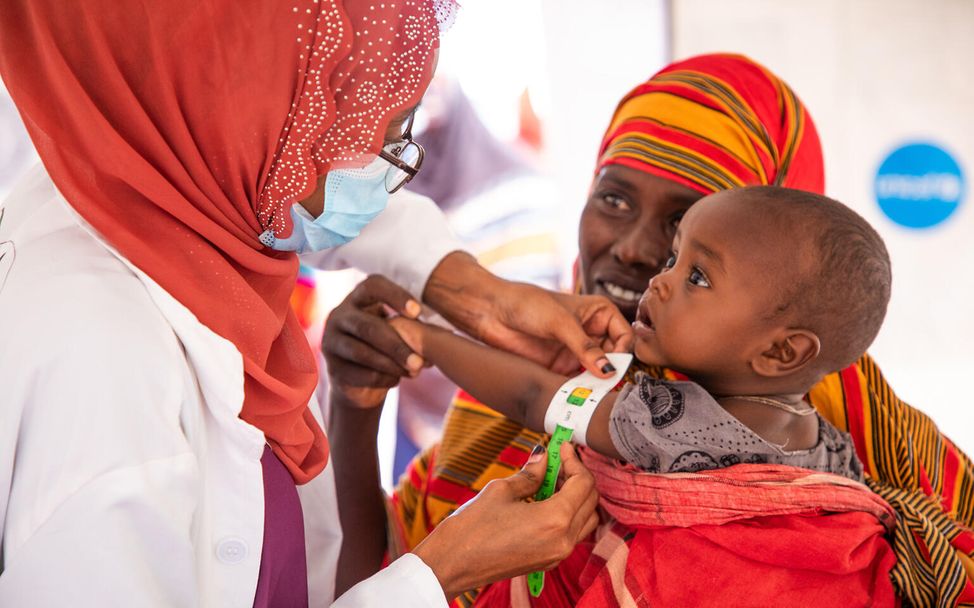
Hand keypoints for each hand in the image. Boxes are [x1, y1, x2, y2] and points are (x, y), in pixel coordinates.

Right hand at [322, 275, 424, 407]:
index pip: (373, 286)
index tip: (418, 312)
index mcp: (357, 298)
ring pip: (362, 353)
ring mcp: (331, 341)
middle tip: (420, 362)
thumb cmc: (386, 346)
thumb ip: (410, 325)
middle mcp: (339, 316)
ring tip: (414, 372)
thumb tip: (438, 334)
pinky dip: (382, 378)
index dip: (395, 295)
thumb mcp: (396, 329)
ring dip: (391, 365)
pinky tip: (397, 380)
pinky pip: (358, 374)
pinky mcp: (332, 367)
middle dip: (397, 345)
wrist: (361, 380)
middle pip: (368, 327)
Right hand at [412, 442, 598, 599]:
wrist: (452, 563)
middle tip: (557, 460)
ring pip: (586, 518)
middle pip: (590, 500)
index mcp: (555, 520)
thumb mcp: (502, 491)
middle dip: (578, 475)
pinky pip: (572, 533)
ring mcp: (558, 554)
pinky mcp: (549, 561)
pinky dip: (568, 513)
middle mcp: (564, 540)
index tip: (562, 446)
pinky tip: (544, 499)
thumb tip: (543, 456)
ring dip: (576, 496)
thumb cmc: (472, 526)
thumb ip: (530, 473)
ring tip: (551, 480)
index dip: (574, 460)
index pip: (583, 483)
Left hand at [423, 252, 632, 377]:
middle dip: (612, 371)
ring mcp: (575, 351)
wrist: (491, 312)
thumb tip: (608, 370)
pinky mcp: (560, 366)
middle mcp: (590, 332)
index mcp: (598, 313)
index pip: (624, 335)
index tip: (614, 365)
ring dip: (597, 383)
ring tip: (593, 394)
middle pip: (614, 357)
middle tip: (607, 385)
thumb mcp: (560, 323)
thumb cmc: (527, 305)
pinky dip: (580, 389)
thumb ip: (585, 347)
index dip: (623, 351)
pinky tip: (577, 396)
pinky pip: (578, 381)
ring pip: (597, 372)